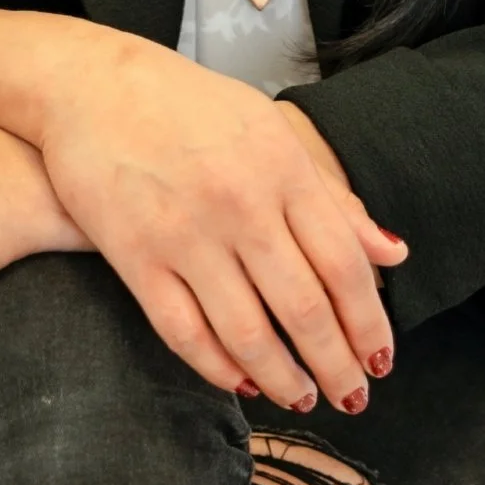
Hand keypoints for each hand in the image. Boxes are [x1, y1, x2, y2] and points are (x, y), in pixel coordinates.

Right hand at [35, 34, 408, 415]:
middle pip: (304, 308)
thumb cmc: (187, 103)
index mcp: (281, 164)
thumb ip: (329, 196)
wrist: (92, 85)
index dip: (367, 322)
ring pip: (249, 333)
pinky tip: (243, 381)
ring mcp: (186, 233)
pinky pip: (186, 333)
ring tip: (304, 397)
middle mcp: (240, 202)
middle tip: (353, 399)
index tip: (380, 359)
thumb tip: (392, 252)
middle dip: (336, 365)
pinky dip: (220, 369)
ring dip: (284, 379)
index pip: (342, 262)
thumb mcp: (268, 128)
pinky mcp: (136, 257)